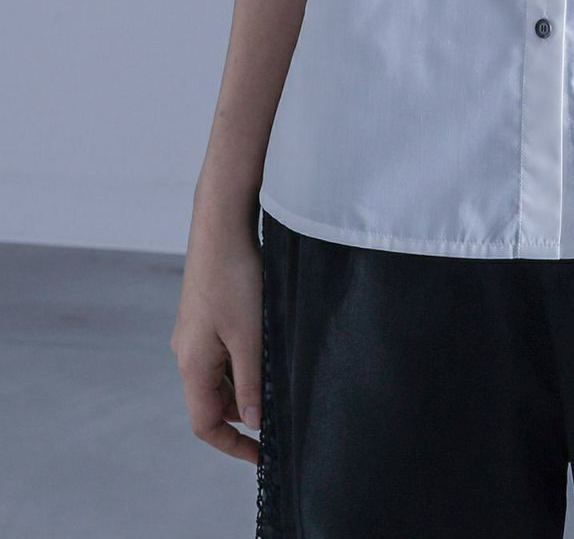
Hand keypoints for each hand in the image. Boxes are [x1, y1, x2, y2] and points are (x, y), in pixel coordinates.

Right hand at [170, 203, 263, 463]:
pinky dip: (242, 360)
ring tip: (278, 377)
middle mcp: (187, 352)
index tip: (261, 454)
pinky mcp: (205, 314)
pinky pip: (221, 352)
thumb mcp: (250, 336)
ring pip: (219, 375)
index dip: (232, 444)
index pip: (205, 423)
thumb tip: (251, 422)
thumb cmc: (234, 278)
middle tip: (279, 412)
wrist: (221, 226)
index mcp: (193, 364)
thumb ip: (250, 382)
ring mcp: (194, 333)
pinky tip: (267, 346)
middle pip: (212, 401)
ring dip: (244, 384)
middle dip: (242, 413)